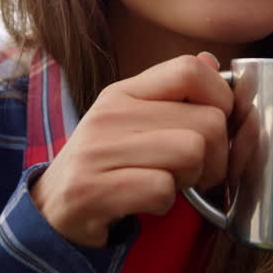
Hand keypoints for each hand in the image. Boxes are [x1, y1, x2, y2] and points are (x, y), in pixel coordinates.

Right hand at [30, 53, 232, 246]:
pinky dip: (165, 204)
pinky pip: (162, 189)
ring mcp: (98, 151)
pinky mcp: (92, 189)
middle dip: (216, 156)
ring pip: (191, 153)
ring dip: (193, 179)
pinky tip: (147, 203)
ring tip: (171, 184)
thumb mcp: (135, 123)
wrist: (51, 211)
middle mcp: (109, 114)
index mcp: (124, 92)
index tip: (217, 127)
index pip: (190, 69)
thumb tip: (212, 61)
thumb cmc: (106, 166)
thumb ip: (174, 95)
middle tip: (194, 172)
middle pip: (207, 121)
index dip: (222, 99)